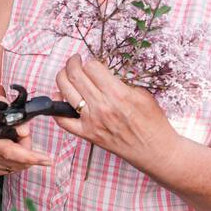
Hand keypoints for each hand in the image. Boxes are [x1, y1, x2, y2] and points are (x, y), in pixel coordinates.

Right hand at [0, 96, 51, 176]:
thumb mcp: (0, 104)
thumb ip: (14, 115)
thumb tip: (24, 131)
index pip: (10, 152)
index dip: (30, 156)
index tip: (47, 160)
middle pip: (17, 160)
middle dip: (29, 151)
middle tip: (25, 136)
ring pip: (16, 166)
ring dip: (23, 156)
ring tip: (17, 140)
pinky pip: (11, 169)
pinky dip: (17, 161)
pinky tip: (13, 149)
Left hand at [53, 56, 179, 171]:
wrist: (154, 150)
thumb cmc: (153, 122)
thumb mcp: (143, 95)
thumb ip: (121, 83)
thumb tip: (103, 74)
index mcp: (118, 94)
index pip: (92, 67)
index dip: (90, 61)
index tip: (92, 62)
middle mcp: (102, 107)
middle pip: (75, 76)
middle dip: (72, 63)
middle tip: (75, 61)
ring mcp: (92, 122)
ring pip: (65, 93)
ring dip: (62, 78)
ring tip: (66, 74)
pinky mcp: (87, 134)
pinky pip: (63, 120)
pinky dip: (56, 107)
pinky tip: (58, 97)